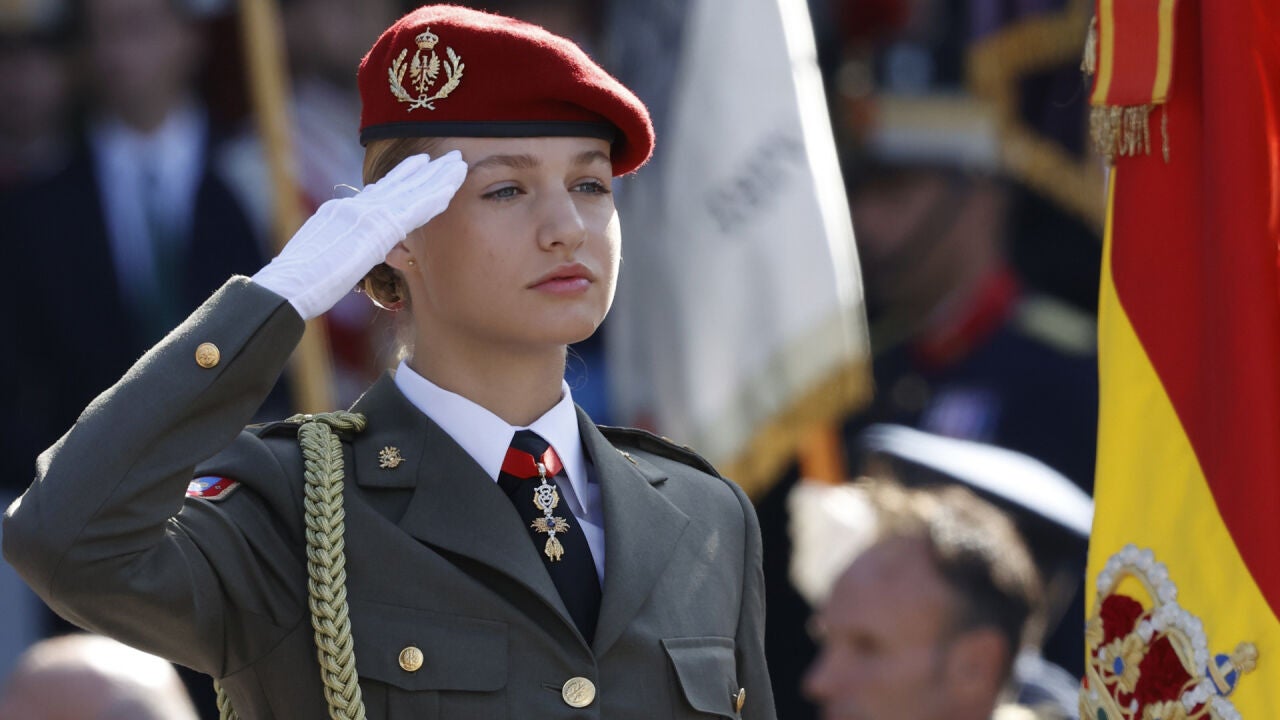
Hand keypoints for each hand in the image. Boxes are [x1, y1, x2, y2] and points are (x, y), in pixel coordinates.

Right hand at [252, 151, 466, 319]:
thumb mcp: (318, 258)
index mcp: (339, 213)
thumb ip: (339, 249)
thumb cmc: (296, 285)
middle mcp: (354, 207)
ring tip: (458, 161)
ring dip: (438, 176)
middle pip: (396, 183)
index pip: (377, 192)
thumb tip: (349, 254)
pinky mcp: (376, 228)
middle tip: (447, 157)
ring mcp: (364, 214)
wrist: (287, 286)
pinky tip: (453, 186)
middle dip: (424, 170)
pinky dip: (435, 195)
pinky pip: (415, 208)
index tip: (418, 165)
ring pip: (411, 190)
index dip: (401, 177)